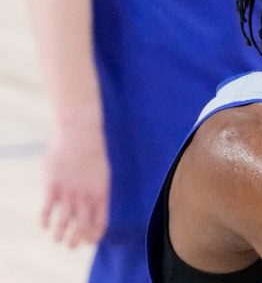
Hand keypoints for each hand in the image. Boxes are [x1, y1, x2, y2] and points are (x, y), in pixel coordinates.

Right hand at [42, 121, 109, 247]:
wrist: (80, 132)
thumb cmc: (92, 149)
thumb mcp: (101, 171)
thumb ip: (95, 188)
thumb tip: (89, 200)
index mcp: (101, 192)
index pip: (100, 221)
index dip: (95, 234)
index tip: (91, 241)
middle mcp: (85, 196)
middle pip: (82, 226)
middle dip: (77, 239)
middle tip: (72, 246)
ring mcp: (68, 192)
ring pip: (64, 222)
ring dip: (60, 234)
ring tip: (58, 240)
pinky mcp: (52, 186)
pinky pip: (47, 209)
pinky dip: (45, 220)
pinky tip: (43, 225)